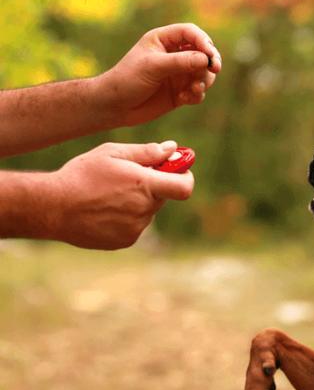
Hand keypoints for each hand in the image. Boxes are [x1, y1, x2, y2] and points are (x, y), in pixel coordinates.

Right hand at [46, 141, 193, 249]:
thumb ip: (147, 152)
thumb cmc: (81, 175)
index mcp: (145, 186)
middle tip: (130, 177)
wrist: (53, 207)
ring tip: (109, 195)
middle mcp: (144, 210)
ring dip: (138, 202)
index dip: (185, 177)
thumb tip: (173, 148)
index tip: (178, 169)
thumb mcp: (113, 153)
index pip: (184, 187)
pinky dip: (127, 217)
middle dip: (154, 186)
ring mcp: (136, 228)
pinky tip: (104, 209)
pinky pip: (136, 225)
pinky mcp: (125, 241)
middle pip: (163, 197)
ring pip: (148, 211)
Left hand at [97, 23, 221, 126]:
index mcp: (164, 40)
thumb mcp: (154, 66)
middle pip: (203, 53)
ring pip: (204, 73)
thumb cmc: (128, 80)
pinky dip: (196, 95)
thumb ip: (181, 62)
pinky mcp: (180, 92)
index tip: (210, 56)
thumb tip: (206, 59)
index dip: (204, 42)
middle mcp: (174, 55)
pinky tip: (183, 99)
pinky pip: (198, 91)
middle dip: (210, 62)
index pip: (191, 33)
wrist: (115, 106)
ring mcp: (178, 74)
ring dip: (203, 81)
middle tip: (214, 70)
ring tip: (193, 90)